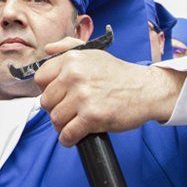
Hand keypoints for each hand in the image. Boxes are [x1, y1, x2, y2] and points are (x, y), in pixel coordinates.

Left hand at [34, 38, 186, 146]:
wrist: (146, 89)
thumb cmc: (118, 74)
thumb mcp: (93, 53)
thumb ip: (67, 47)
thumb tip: (46, 50)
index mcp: (72, 59)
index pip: (40, 78)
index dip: (47, 90)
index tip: (58, 95)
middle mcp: (74, 75)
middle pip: (46, 101)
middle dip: (56, 109)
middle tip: (69, 111)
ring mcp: (83, 96)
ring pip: (55, 119)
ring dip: (63, 126)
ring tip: (74, 123)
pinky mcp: (92, 116)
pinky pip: (67, 134)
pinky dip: (68, 139)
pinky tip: (75, 136)